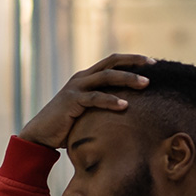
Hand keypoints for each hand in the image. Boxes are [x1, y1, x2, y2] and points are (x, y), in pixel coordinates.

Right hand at [19, 53, 155, 147]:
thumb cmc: (68, 126)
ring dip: (127, 79)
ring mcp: (76, 88)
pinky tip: (125, 106)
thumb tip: (130, 111)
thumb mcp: (89, 112)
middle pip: (112, 63)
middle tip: (154, 65)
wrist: (42, 134)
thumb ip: (104, 106)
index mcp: (87, 77)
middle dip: (134, 63)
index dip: (132, 60)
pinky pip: (95, 98)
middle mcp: (82, 78)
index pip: (112, 62)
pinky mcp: (71, 101)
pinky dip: (110, 101)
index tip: (152, 63)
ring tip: (145, 85)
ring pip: (106, 77)